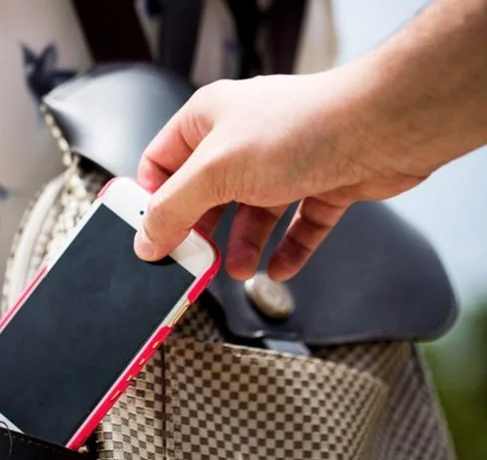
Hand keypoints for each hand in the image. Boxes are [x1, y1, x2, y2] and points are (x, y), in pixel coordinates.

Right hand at [133, 70, 425, 281]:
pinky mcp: (321, 183)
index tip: (149, 236)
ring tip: (239, 269)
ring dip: (244, 246)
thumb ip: (174, 208)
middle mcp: (243, 138)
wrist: (383, 127)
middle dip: (200, 231)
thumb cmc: (303, 127)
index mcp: (209, 120)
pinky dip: (287, 249)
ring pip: (252, 214)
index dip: (152, 199)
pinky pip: (296, 225)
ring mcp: (284, 162)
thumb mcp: (215, 171)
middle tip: (191, 260)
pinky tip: (278, 269)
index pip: (162, 162)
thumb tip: (146, 239)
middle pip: (206, 194)